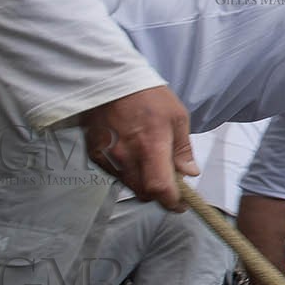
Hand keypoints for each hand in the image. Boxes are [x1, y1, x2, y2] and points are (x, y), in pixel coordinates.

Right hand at [79, 86, 196, 210]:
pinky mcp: (95, 155)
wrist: (109, 81)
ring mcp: (107, 158)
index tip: (181, 203)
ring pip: (128, 185)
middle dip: (159, 193)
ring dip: (142, 183)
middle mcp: (126, 156)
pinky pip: (114, 174)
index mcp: (151, 146)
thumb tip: (189, 173)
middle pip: (144, 193)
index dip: (172, 201)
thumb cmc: (148, 96)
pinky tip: (133, 155)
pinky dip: (127, 172)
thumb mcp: (177, 117)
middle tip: (169, 182)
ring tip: (151, 164)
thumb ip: (182, 149)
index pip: (159, 189)